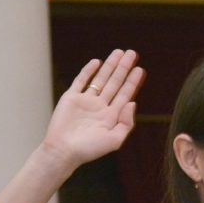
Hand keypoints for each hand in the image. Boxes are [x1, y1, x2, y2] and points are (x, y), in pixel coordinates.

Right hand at [42, 49, 145, 170]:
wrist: (63, 151)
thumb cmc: (89, 150)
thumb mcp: (114, 140)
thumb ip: (126, 123)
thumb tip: (132, 103)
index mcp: (111, 116)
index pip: (125, 94)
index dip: (133, 82)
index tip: (140, 69)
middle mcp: (100, 107)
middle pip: (115, 83)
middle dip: (123, 68)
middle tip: (132, 53)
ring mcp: (86, 101)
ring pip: (101, 79)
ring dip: (110, 66)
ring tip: (119, 52)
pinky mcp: (71, 98)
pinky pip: (81, 81)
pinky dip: (88, 71)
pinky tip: (97, 62)